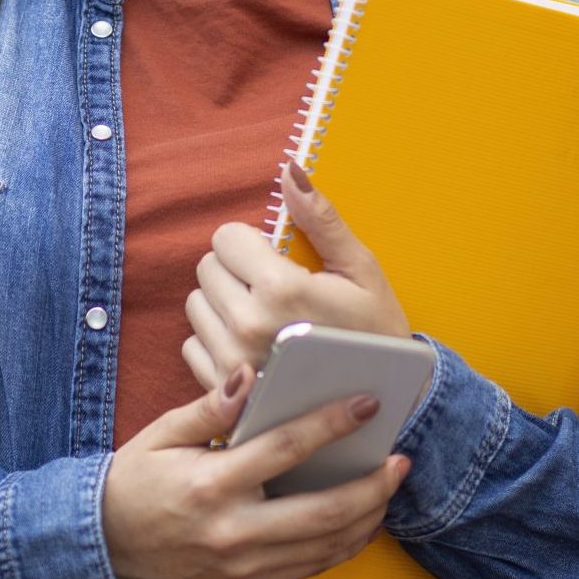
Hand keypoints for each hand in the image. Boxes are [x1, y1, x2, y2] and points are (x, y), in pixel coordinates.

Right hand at [101, 363, 411, 578]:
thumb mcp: (161, 434)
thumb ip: (208, 406)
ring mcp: (243, 564)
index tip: (366, 403)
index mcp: (211, 484)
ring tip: (390, 487)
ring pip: (324, 547)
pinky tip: (362, 520)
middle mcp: (233, 530)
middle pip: (321, 512)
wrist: (106, 548)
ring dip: (367, 517)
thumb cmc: (134, 481)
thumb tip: (249, 374)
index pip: (285, 449)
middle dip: (370, 486)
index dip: (331, 424)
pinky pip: (310, 568)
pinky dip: (344, 545)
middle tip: (400, 460)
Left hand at [182, 160, 411, 392]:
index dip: (252, 244)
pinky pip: (192, 346)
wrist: (386, 408)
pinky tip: (253, 350)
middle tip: (275, 293)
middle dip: (236, 272)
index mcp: (280, 288)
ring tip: (266, 321)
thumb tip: (290, 170)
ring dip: (224, 306)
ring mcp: (233, 362)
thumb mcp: (360, 269)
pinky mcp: (224, 391)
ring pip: (197, 305)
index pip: (226, 237)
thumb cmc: (375, 332)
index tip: (279, 262)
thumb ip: (320, 218)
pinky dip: (216, 343)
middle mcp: (248, 324)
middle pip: (207, 268)